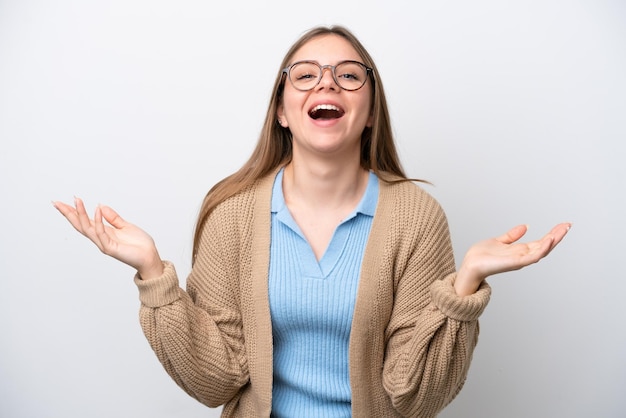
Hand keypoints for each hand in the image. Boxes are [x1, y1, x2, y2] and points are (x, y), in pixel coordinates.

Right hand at [53, 197, 163, 279]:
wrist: (150, 257)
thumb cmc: (140, 244)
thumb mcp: (125, 226)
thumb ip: (113, 218)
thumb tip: (101, 206)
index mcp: (103, 233)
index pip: (84, 221)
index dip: (74, 212)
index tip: (63, 202)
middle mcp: (100, 239)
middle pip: (80, 225)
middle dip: (68, 214)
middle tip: (57, 203)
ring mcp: (104, 244)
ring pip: (87, 228)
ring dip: (81, 214)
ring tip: (77, 201)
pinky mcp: (111, 248)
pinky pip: (102, 233)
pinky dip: (98, 221)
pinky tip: (97, 209)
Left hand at [455, 223, 570, 295]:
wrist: (470, 264)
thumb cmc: (481, 256)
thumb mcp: (499, 241)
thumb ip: (512, 235)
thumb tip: (525, 226)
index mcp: (520, 251)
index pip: (541, 241)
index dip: (553, 234)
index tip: (563, 225)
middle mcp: (523, 256)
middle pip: (545, 246)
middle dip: (557, 236)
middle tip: (568, 225)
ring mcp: (520, 260)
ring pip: (542, 251)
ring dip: (553, 241)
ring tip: (561, 231)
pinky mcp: (515, 263)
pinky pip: (532, 257)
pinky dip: (541, 249)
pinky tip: (548, 240)